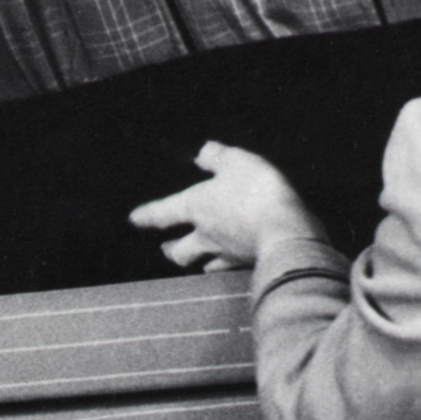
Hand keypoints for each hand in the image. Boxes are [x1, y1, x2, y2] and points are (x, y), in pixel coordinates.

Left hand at [128, 141, 323, 272]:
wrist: (286, 231)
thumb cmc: (256, 192)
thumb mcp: (236, 162)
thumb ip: (216, 157)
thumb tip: (202, 152)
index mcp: (196, 207)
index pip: (162, 214)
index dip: (147, 215)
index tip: (134, 219)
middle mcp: (206, 235)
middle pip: (179, 251)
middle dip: (171, 250)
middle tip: (166, 248)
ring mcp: (226, 253)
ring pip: (203, 263)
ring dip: (197, 261)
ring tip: (197, 261)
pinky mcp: (247, 263)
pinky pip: (229, 267)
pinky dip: (225, 266)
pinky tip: (228, 263)